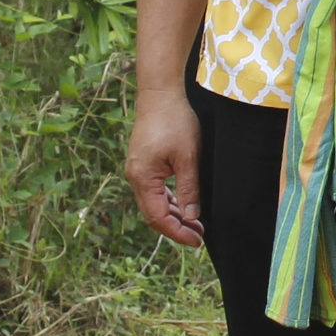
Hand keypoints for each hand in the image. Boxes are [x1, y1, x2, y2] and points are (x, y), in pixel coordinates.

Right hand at [126, 89, 203, 247]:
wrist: (160, 94)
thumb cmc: (175, 121)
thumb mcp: (188, 157)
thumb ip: (189, 188)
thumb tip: (192, 217)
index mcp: (143, 178)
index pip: (158, 217)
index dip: (177, 233)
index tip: (196, 241)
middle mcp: (136, 177)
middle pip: (154, 214)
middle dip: (176, 227)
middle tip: (199, 236)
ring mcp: (138, 170)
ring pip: (154, 203)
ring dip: (174, 215)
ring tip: (196, 224)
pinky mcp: (143, 163)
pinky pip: (155, 190)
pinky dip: (170, 201)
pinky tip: (185, 206)